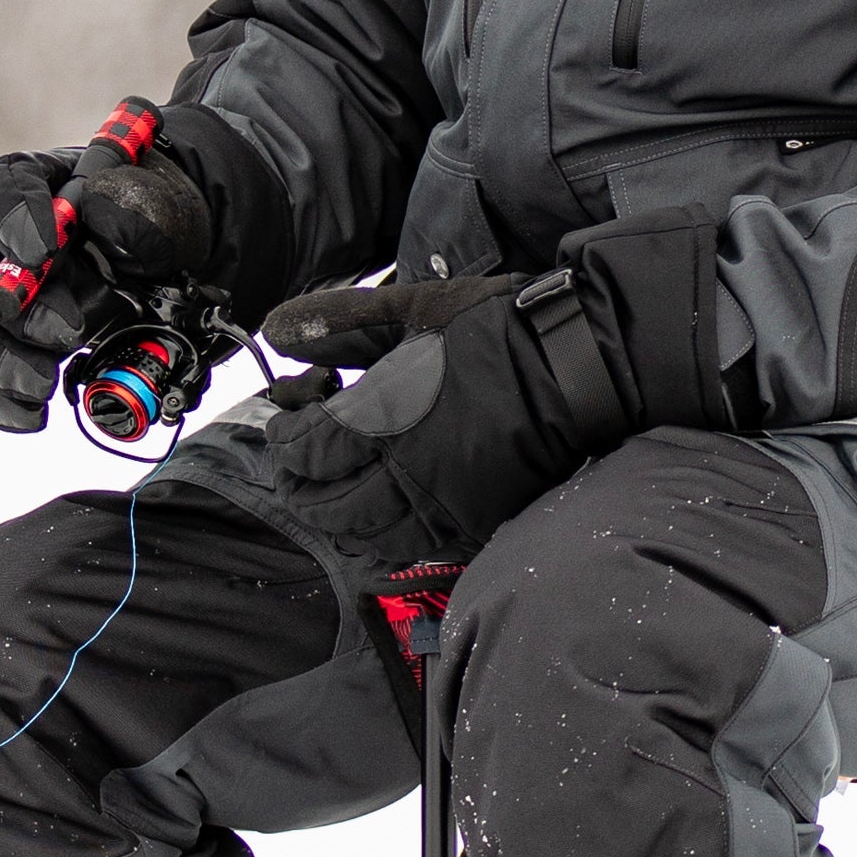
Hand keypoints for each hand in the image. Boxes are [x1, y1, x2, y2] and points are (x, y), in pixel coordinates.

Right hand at [0, 112, 213, 431]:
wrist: (173, 257)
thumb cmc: (154, 215)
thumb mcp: (160, 201)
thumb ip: (134, 207)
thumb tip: (101, 217)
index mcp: (36, 184)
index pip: (7, 190)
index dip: (17, 219)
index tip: (43, 249)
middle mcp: (8, 242)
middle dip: (25, 311)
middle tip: (69, 333)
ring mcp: (10, 297)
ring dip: (8, 364)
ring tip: (41, 387)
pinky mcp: (19, 343)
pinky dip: (7, 401)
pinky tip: (29, 416)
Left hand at [256, 269, 630, 554]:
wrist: (581, 366)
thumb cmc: (498, 329)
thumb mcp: (414, 308)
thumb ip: (341, 323)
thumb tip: (276, 333)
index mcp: (388, 416)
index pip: (306, 450)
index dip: (283, 438)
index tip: (287, 420)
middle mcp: (409, 472)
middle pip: (325, 504)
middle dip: (298, 485)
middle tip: (297, 464)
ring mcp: (444, 505)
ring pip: (365, 535)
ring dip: (335, 515)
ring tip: (333, 490)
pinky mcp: (474, 523)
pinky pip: (412, 547)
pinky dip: (382, 535)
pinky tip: (381, 512)